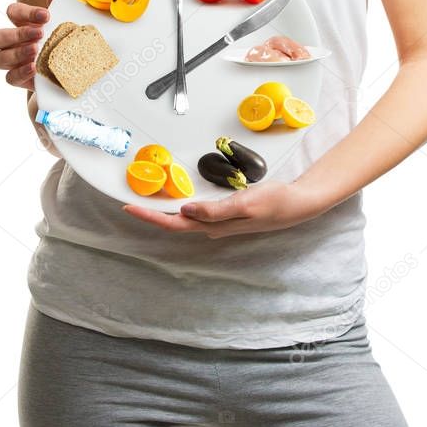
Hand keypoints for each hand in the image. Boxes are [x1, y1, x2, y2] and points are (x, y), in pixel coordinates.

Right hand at [0, 0, 62, 89]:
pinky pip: (9, 77)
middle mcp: (10, 42)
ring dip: (16, 53)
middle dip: (18, 34)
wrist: (68, 68)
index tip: (46, 15)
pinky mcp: (17, 78)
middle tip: (40, 34)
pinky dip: (20, 72)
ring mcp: (11, 62)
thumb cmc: (60, 39)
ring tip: (35, 51)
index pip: (12, 12)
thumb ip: (57, 5)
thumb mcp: (62, 22)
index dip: (26, 12)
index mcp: (21, 23)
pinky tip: (34, 68)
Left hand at [121, 180, 326, 238]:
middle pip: (175, 223)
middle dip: (151, 215)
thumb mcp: (245, 204)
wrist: (298, 204)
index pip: (174, 223)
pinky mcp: (227, 213)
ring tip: (145, 201)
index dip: (150, 217)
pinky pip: (197, 212)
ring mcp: (220, 221)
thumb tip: (184, 211)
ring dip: (164, 211)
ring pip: (185, 218)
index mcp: (214, 226)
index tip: (128, 207)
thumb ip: (215, 210)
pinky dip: (182, 206)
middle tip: (129, 203)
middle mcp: (213, 227)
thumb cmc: (274, 203)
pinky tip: (178, 199)